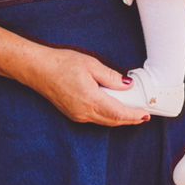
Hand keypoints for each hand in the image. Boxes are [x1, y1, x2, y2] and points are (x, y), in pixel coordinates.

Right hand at [26, 48, 149, 126]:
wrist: (39, 69)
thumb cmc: (62, 64)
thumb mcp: (91, 64)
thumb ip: (111, 77)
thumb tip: (127, 85)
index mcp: (90, 99)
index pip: (118, 113)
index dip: (134, 116)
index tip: (145, 114)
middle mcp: (84, 112)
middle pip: (113, 121)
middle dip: (130, 119)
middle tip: (143, 114)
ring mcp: (78, 115)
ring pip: (104, 121)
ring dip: (119, 119)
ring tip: (133, 112)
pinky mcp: (74, 115)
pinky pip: (96, 119)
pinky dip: (108, 116)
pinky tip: (114, 108)